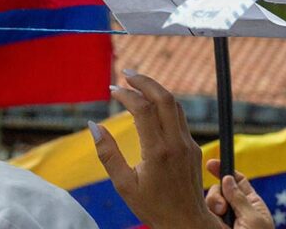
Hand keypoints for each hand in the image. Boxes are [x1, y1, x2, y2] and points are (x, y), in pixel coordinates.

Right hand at [90, 70, 220, 228]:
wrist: (186, 223)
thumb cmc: (152, 207)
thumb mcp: (123, 184)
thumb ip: (107, 153)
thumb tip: (93, 126)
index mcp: (157, 152)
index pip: (143, 109)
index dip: (126, 94)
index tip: (112, 91)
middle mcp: (176, 144)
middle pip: (165, 98)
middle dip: (144, 81)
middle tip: (126, 73)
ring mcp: (188, 144)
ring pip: (175, 104)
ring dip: (156, 90)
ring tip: (136, 84)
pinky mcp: (192, 147)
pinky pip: (179, 117)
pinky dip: (164, 104)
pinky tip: (150, 105)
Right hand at [205, 160, 273, 228]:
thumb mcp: (253, 219)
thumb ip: (239, 198)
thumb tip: (227, 178)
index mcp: (251, 203)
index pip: (237, 180)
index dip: (225, 170)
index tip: (211, 164)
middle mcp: (235, 209)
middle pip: (219, 189)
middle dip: (217, 194)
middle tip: (222, 209)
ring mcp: (223, 218)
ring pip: (210, 202)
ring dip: (213, 206)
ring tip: (220, 223)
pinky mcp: (212, 225)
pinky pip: (205, 214)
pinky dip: (205, 215)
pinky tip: (211, 222)